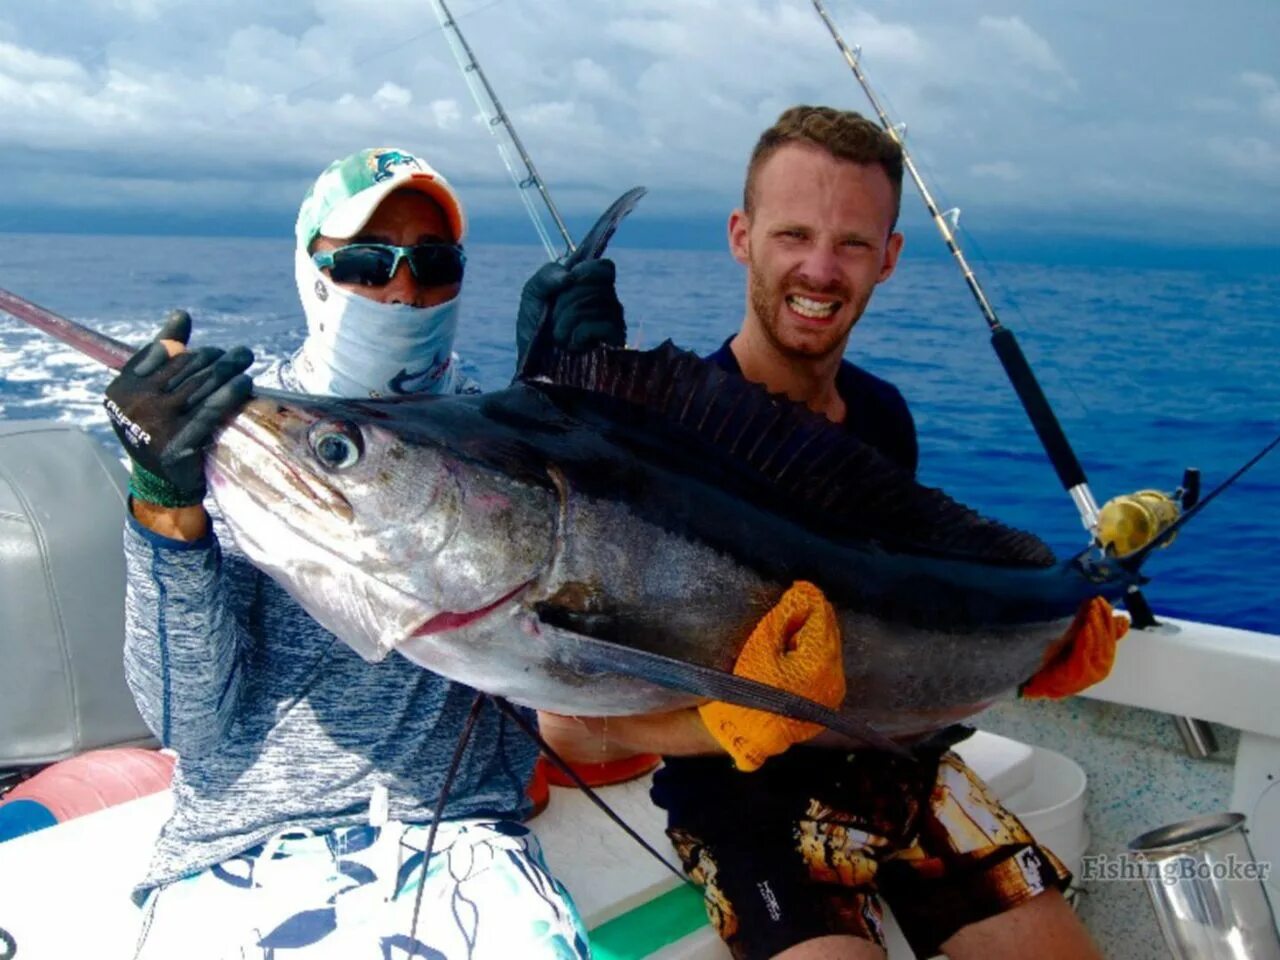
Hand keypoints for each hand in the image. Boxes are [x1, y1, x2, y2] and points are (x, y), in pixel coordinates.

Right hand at [104, 310, 253, 506]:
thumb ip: (162, 353)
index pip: (161, 354)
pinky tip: (245, 382)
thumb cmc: (158, 428)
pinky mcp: (179, 445)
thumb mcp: (149, 391)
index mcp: (121, 389)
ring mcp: (156, 425)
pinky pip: (211, 410)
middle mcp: (135, 405)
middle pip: (185, 368)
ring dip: (228, 369)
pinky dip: (231, 392)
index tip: (208, 351)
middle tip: (239, 355)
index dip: (188, 350)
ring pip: (201, 385)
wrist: (161, 482)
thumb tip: (181, 315)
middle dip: (215, 358)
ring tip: (245, 360)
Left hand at [516, 258, 624, 369]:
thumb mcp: (533, 294)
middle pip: (595, 284)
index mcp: (591, 287)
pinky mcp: (615, 343)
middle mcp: (607, 302)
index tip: (570, 281)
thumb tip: (570, 275)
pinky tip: (572, 345)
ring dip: (566, 321)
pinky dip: (578, 334)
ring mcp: (614, 322)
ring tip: (559, 337)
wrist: (533, 365)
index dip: (587, 270)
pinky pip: (600, 324)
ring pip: (594, 304)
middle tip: (554, 319)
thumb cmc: (535, 328)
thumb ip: (547, 275)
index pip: (604, 267)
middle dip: (565, 301)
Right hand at [698, 582, 846, 771]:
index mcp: (821, 660)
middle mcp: (835, 675)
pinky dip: (814, 652)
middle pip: (830, 631)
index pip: (821, 616)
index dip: (808, 598)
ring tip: (790, 627)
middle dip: (813, 614)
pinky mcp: (827, 701)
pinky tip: (795, 651)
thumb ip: (784, 618)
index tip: (796, 587)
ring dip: (814, 633)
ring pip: (830, 648)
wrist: (748, 733)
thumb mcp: (762, 646)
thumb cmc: (750, 688)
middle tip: (792, 604)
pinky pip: (827, 666)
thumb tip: (799, 596)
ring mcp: (834, 691)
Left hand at [1021, 597, 1128, 698]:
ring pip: (1098, 646)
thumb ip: (1095, 628)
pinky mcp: (1077, 675)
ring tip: (1092, 611)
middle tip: (1097, 601)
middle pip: (1106, 639)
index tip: (1102, 600)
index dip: (1107, 617)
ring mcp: (1091, 672)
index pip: (1111, 635)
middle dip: (1102, 618)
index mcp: (1105, 658)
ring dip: (1095, 626)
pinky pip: (1084, 655)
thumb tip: (1121, 617)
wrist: (1041, 681)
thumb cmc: (1060, 661)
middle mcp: (1102, 666)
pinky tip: (1085, 628)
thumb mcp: (1080, 641)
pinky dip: (1086, 641)